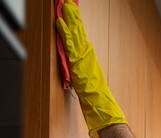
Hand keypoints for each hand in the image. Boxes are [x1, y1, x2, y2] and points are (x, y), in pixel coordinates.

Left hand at [56, 0, 126, 137]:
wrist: (100, 104)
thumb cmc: (96, 97)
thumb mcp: (90, 80)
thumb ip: (85, 69)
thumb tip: (82, 63)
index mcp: (89, 57)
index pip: (81, 36)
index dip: (77, 24)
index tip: (73, 12)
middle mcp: (87, 54)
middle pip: (79, 30)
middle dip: (74, 16)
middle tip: (69, 2)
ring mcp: (83, 56)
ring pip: (75, 32)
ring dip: (69, 18)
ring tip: (64, 5)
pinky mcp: (77, 61)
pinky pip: (69, 43)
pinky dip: (64, 31)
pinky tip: (59, 21)